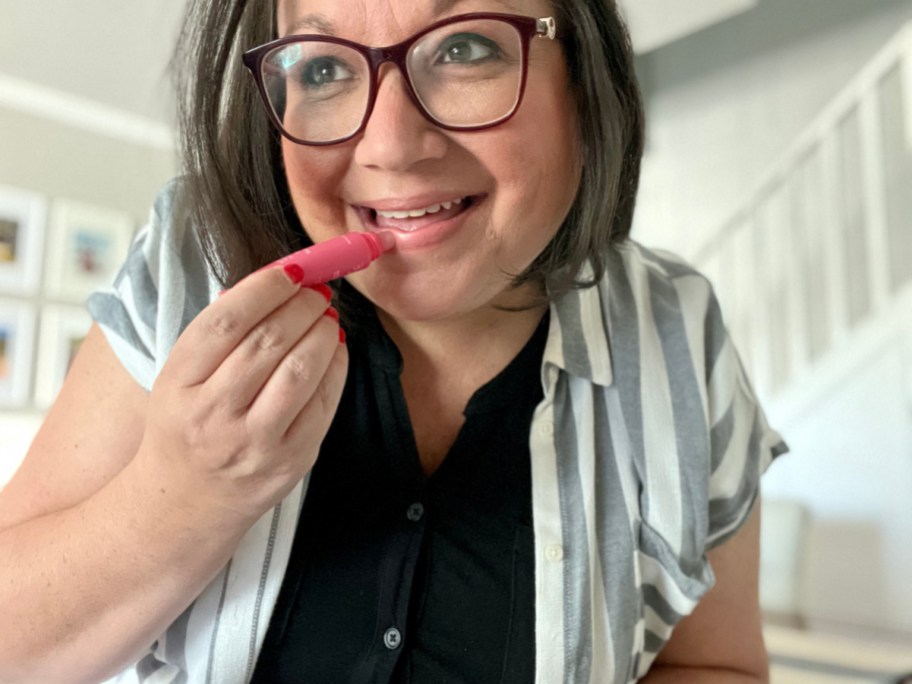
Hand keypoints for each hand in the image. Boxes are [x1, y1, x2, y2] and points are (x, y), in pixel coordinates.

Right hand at [137, 266, 346, 523]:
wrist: (181, 504)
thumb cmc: (184, 427)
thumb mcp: (177, 379)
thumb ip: (217, 335)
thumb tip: (277, 281)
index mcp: (177, 385)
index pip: (225, 321)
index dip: (266, 287)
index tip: (292, 269)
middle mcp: (212, 414)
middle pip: (268, 342)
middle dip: (302, 306)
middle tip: (316, 290)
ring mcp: (253, 442)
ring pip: (299, 371)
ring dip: (322, 332)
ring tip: (326, 316)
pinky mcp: (289, 461)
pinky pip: (323, 404)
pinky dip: (336, 367)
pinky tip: (335, 349)